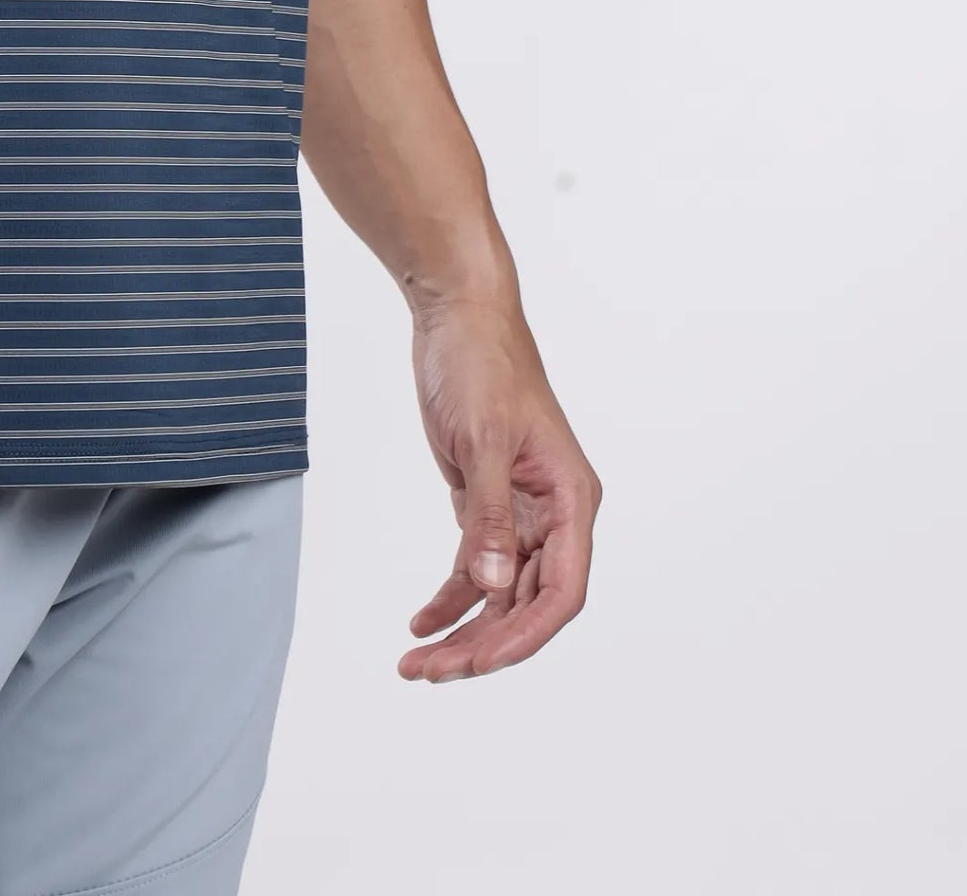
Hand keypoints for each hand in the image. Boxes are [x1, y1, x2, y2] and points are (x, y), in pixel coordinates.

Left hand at [398, 293, 599, 680]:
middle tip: (428, 672)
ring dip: (463, 629)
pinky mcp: (487, 503)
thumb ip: (489, 516)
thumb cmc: (482, 362)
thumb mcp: (481, 438)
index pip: (562, 591)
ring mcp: (522, 511)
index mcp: (572, 499)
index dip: (526, 635)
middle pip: (527, 603)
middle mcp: (555, 514)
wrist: (457, 314)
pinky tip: (421, 622)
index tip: (480, 662)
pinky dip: (451, 596)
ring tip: (415, 664)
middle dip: (482, 643)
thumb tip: (491, 587)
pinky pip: (475, 565)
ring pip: (499, 591)